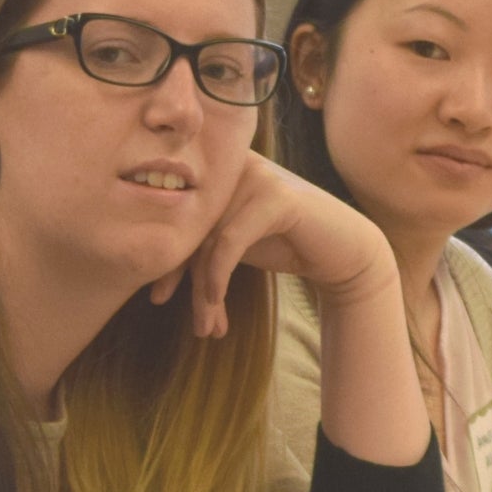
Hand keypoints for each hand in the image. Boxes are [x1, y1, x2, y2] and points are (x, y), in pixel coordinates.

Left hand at [151, 152, 396, 340]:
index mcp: (218, 167)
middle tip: (181, 316)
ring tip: (206, 327)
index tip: (157, 296)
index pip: (178, 214)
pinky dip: (217, 276)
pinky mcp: (275, 197)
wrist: (342, 250)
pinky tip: (215, 304)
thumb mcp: (232, 240)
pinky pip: (229, 241)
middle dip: (182, 278)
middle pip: (190, 227)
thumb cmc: (284, 244)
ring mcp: (256, 176)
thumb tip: (149, 270)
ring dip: (204, 291)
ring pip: (208, 240)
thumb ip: (199, 239)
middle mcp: (234, 164)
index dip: (166, 257)